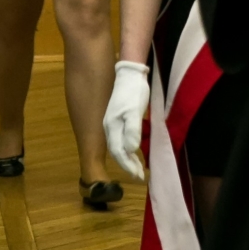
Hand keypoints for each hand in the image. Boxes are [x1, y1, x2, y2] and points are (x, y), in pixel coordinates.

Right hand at [105, 61, 149, 179]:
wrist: (129, 72)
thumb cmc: (133, 91)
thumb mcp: (134, 111)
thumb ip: (132, 130)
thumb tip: (130, 150)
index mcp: (112, 127)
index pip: (119, 153)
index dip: (128, 166)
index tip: (138, 177)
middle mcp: (109, 126)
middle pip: (116, 151)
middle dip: (127, 165)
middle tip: (139, 176)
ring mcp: (112, 121)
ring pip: (117, 145)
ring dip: (127, 157)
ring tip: (137, 166)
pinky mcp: (117, 116)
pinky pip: (120, 138)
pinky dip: (127, 147)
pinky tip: (133, 148)